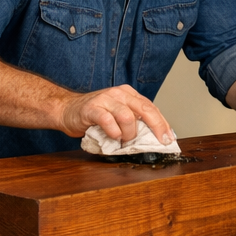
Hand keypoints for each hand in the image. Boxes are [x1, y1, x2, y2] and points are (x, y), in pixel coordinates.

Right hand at [58, 84, 173, 144]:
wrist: (66, 110)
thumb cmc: (93, 115)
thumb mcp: (117, 114)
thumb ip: (132, 121)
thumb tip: (152, 137)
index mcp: (128, 94)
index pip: (151, 107)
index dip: (162, 123)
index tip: (169, 137)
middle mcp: (119, 93)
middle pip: (145, 108)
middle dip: (157, 127)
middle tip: (160, 142)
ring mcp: (105, 99)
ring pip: (128, 116)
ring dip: (129, 134)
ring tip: (124, 141)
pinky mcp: (92, 108)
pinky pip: (108, 121)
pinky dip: (114, 133)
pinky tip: (113, 137)